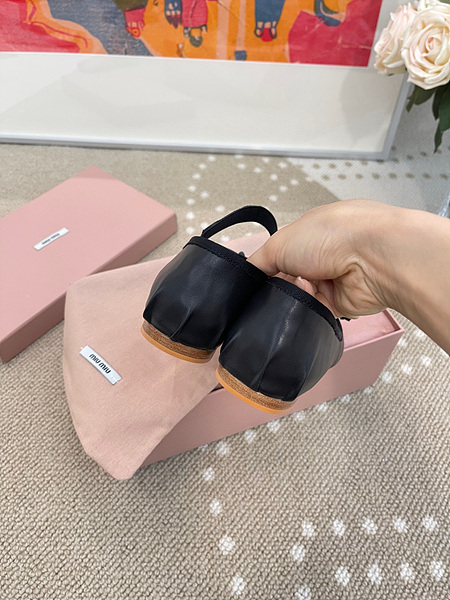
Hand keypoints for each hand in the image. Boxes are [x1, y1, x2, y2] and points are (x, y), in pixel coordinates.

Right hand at [248, 199, 397, 317]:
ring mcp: (334, 280)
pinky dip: (307, 312)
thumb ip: (259, 261)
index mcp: (312, 233)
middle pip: (289, 278)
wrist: (372, 258)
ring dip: (293, 298)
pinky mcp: (342, 304)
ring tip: (291, 294)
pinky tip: (306, 305)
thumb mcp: (280, 242)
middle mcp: (324, 255)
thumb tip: (247, 275)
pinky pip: (315, 314)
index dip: (266, 268)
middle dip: (277, 285)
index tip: (252, 281)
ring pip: (300, 298)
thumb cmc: (333, 235)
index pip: (281, 253)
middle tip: (268, 290)